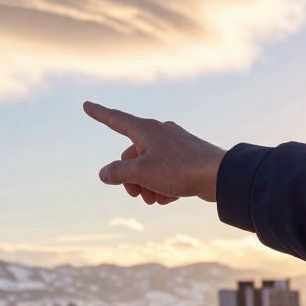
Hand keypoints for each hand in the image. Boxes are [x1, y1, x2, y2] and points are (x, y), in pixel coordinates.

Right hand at [83, 101, 225, 202]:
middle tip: (137, 195)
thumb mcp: (142, 173)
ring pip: (148, 167)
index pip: (115, 119)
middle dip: (130, 178)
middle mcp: (159, 133)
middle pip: (131, 155)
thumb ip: (118, 172)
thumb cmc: (180, 169)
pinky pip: (165, 172)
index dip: (98, 113)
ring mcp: (174, 145)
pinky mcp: (186, 158)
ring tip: (156, 200)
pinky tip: (170, 197)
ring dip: (147, 186)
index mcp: (145, 130)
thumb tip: (104, 173)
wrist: (220, 176)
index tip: (86, 105)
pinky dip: (163, 185)